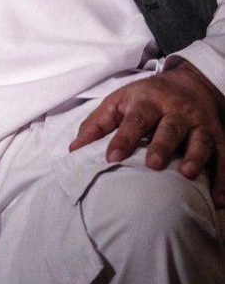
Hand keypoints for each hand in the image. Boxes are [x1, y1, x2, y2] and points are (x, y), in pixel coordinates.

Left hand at [69, 60, 224, 206]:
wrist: (191, 82)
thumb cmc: (147, 98)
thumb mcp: (120, 101)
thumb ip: (98, 124)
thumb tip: (74, 149)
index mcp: (148, 101)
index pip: (135, 119)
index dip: (123, 138)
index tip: (111, 157)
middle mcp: (176, 110)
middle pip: (170, 127)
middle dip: (162, 145)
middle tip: (153, 164)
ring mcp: (199, 123)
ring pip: (200, 139)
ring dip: (196, 157)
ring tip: (188, 174)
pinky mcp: (219, 135)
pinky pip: (224, 157)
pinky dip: (223, 178)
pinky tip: (219, 201)